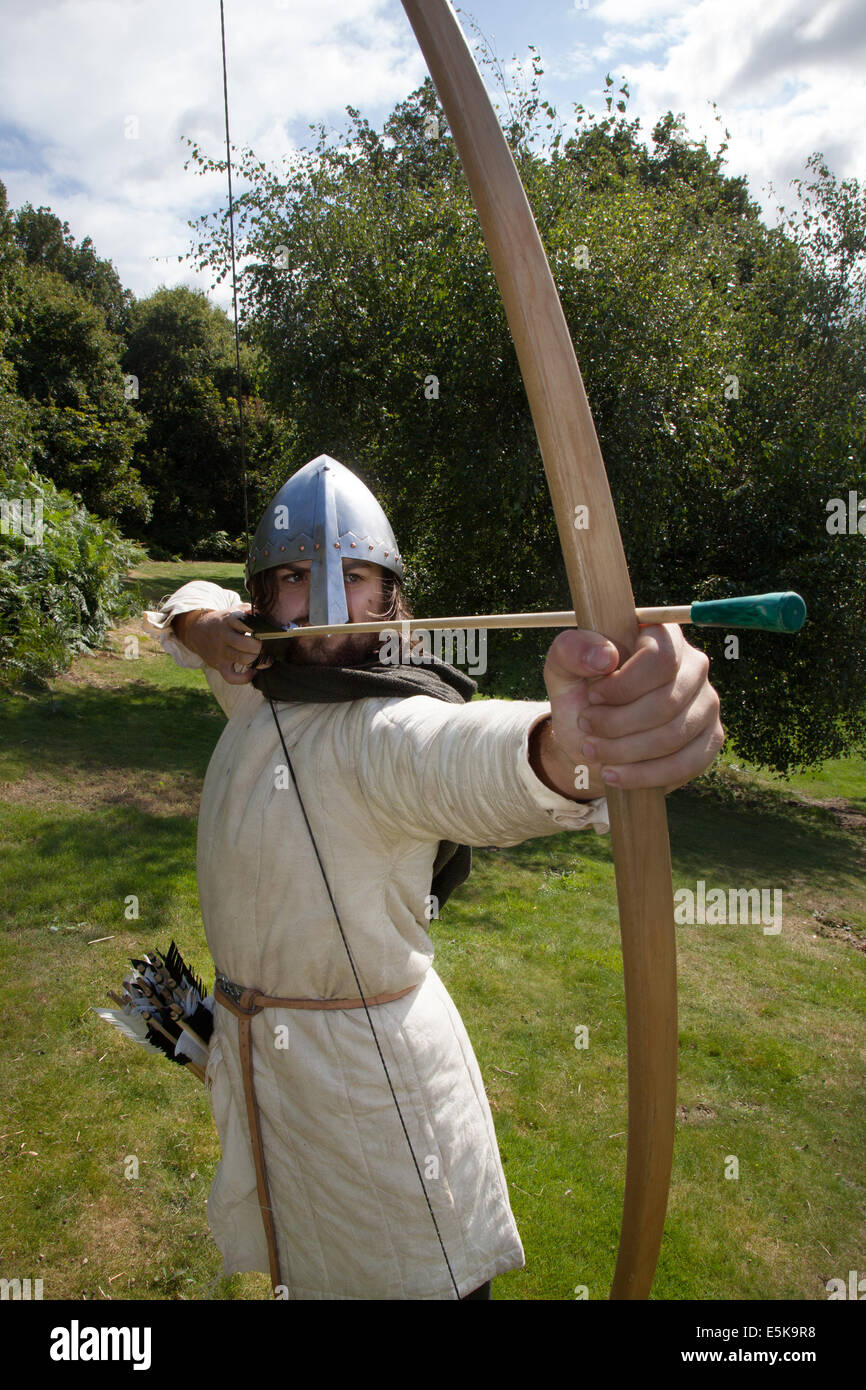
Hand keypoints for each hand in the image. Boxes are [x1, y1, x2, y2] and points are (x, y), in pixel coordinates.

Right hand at [174, 607, 271, 684]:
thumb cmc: (224, 621)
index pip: (247, 624)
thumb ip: (251, 610)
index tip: (267, 631)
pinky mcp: (219, 665)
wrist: (197, 630)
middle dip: (260, 646)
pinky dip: (244, 678)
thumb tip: (268, 614)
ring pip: (243, 659)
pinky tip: (253, 672)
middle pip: (247, 644)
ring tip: (261, 656)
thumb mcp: (234, 610)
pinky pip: (231, 677)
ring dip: (256, 659)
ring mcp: (221, 652)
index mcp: (230, 620)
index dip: (260, 629)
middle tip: (265, 645)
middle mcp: (224, 636)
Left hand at [538, 625, 723, 797]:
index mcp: (662, 636)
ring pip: (673, 735)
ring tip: (592, 750)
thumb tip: (606, 656)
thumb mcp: (563, 669)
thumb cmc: (582, 695)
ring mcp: (707, 703)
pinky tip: (615, 774)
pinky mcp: (711, 739)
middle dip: (616, 723)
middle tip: (586, 726)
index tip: (592, 697)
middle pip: (666, 702)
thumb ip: (572, 650)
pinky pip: (686, 764)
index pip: (661, 658)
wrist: (593, 738)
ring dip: (624, 750)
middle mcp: (695, 665)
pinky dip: (644, 775)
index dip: (624, 685)